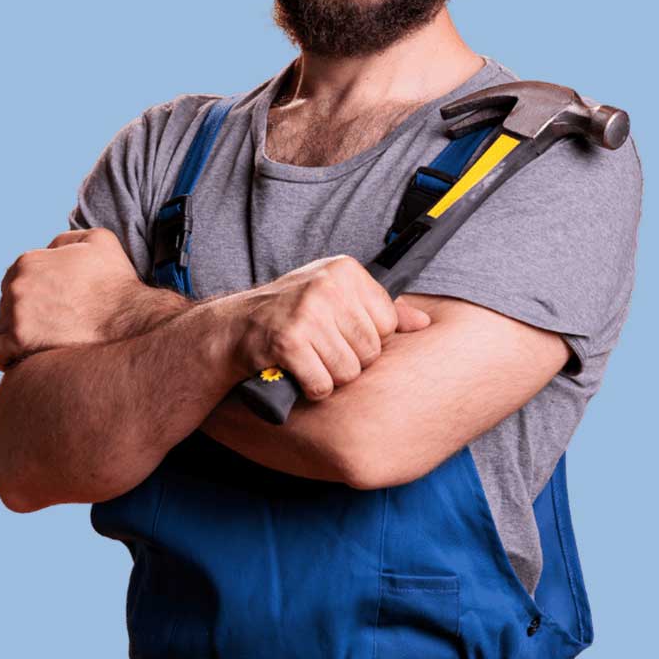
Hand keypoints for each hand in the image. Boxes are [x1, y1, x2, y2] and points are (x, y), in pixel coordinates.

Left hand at [0, 228, 142, 370]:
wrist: (128, 323)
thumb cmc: (116, 283)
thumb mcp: (99, 240)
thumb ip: (66, 240)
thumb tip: (49, 249)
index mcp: (28, 262)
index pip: (18, 276)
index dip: (38, 288)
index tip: (55, 299)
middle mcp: (16, 287)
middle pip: (9, 300)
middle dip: (27, 309)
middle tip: (55, 320)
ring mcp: (15, 317)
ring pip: (3, 325)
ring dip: (19, 331)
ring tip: (47, 338)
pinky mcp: (18, 345)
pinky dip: (9, 353)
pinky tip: (30, 353)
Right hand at [231, 254, 431, 402]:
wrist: (235, 328)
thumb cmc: (291, 313)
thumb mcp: (337, 298)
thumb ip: (381, 309)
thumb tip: (424, 323)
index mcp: (345, 270)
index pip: (389, 322)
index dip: (366, 336)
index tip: (338, 330)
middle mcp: (328, 286)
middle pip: (371, 350)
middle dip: (348, 359)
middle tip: (320, 347)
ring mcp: (307, 312)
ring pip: (349, 372)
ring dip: (328, 376)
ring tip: (309, 358)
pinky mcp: (289, 342)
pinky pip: (323, 385)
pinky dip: (310, 388)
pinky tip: (296, 371)